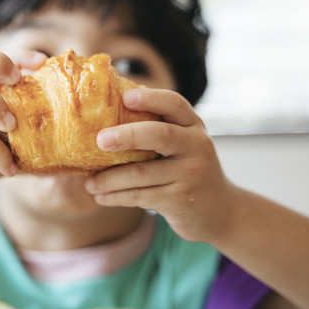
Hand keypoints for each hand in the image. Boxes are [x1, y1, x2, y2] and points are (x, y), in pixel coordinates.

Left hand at [84, 88, 238, 242]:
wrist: (220, 211)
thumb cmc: (188, 170)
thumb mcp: (184, 145)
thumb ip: (158, 129)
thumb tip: (107, 115)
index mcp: (194, 126)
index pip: (174, 104)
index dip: (150, 98)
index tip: (124, 97)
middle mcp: (196, 146)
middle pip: (160, 135)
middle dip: (126, 135)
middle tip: (99, 140)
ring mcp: (190, 175)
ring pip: (141, 173)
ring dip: (109, 179)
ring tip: (88, 183)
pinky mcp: (180, 200)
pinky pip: (140, 196)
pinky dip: (115, 196)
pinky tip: (100, 196)